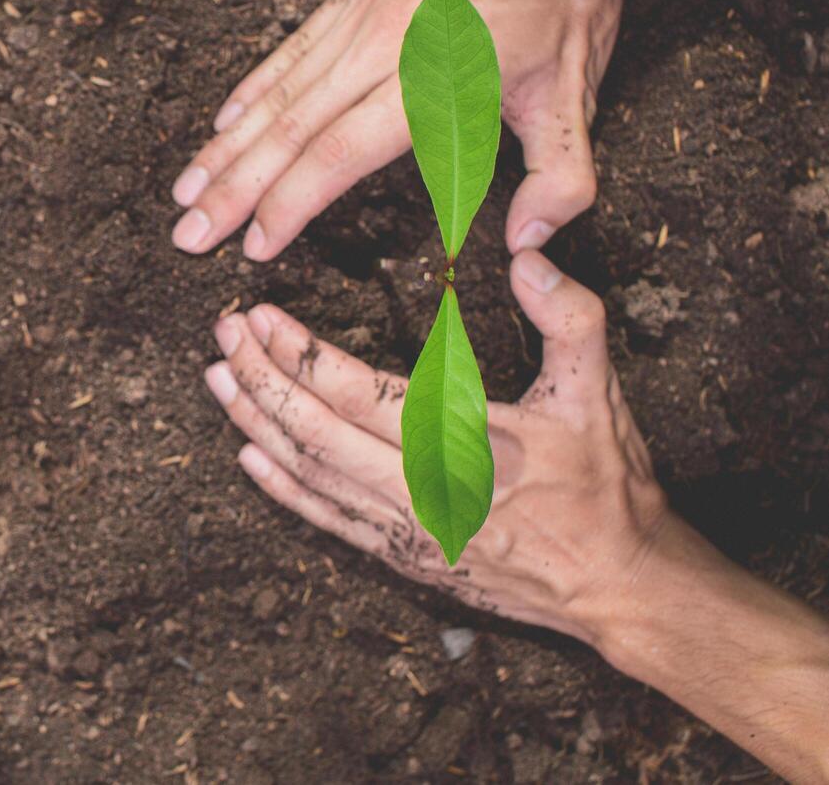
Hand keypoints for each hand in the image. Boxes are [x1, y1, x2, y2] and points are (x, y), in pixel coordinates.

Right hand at [172, 0, 631, 260]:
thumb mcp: (579, 94)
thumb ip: (558, 180)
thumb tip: (525, 247)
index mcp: (434, 77)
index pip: (340, 153)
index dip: (289, 204)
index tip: (252, 246)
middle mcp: (384, 42)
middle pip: (291, 128)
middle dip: (233, 188)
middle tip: (186, 234)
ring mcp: (362, 9)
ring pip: (279, 90)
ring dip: (226, 145)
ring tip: (185, 190)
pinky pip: (290, 48)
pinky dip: (251, 90)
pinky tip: (222, 123)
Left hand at [202, 251, 669, 643]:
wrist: (621, 586)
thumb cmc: (606, 484)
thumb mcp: (600, 391)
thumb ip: (569, 317)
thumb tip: (528, 255)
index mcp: (464, 444)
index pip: (357, 392)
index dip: (300, 352)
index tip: (259, 315)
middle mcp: (422, 492)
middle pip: (316, 432)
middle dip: (260, 380)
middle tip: (223, 335)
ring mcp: (407, 533)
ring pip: (311, 475)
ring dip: (258, 425)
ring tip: (219, 381)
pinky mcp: (404, 559)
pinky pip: (327, 521)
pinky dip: (283, 488)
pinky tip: (251, 454)